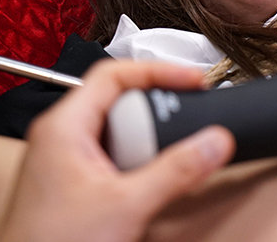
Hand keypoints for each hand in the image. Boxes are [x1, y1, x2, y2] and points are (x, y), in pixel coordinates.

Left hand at [0, 60, 234, 241]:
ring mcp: (66, 160)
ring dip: (149, 139)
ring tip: (172, 155)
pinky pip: (115, 155)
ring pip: (119, 130)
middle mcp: (61, 136)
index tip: (192, 80)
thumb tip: (214, 141)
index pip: (114, 74)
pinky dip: (140, 160)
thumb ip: (176, 171)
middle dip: (157, 111)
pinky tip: (154, 180)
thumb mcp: (127, 205)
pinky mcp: (75, 183)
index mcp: (63, 126)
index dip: (157, 71)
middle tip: (186, 123)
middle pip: (120, 101)